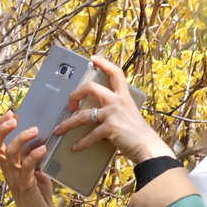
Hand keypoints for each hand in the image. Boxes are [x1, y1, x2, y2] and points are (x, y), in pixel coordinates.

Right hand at [0, 111, 53, 206]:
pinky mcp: (26, 187)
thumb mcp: (37, 172)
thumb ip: (35, 158)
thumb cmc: (38, 196)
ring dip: (21, 139)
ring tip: (35, 130)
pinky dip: (34, 156)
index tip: (10, 113)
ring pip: (10, 154)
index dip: (0, 128)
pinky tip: (43, 148)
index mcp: (8, 166)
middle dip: (2, 130)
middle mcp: (7, 171)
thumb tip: (44, 139)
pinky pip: (26, 168)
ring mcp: (15, 179)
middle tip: (13, 118)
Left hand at [51, 55, 173, 165]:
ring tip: (59, 130)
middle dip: (75, 94)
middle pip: (90, 87)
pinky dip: (81, 143)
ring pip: (83, 115)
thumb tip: (99, 117)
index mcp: (124, 96)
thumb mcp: (129, 115)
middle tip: (70, 104)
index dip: (104, 63)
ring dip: (68, 124)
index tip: (93, 58)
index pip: (115, 73)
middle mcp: (118, 101)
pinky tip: (75, 147)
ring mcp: (113, 113)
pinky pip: (89, 135)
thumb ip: (117, 111)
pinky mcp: (110, 127)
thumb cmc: (138, 134)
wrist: (147, 147)